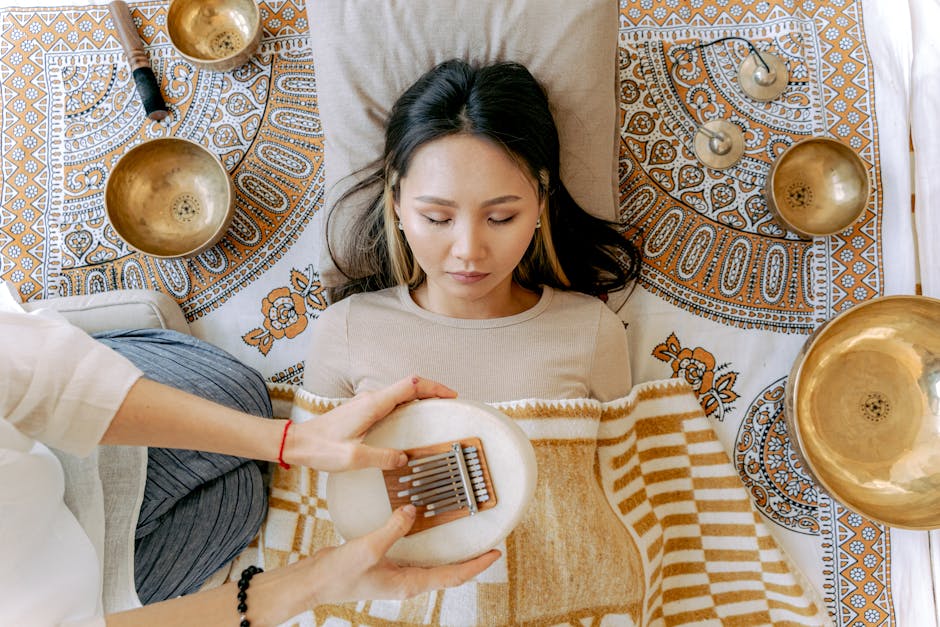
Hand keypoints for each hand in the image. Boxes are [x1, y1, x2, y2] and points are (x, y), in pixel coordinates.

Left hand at [284, 376, 456, 471]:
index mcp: (373, 405)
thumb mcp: (354, 458)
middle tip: (450, 403)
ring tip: (437, 410)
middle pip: (409, 386)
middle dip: (432, 390)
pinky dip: (408, 404)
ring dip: (420, 397)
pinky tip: (412, 418)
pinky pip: (392, 402)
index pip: (411, 385)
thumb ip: (382, 458)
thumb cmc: (321, 448)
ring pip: (400, 393)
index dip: (434, 387)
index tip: (451, 395)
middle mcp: (371, 399)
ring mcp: (366, 404)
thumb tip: (404, 459)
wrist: (297, 442)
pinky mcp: (362, 411)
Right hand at [306, 505, 500, 603]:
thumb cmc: (340, 574)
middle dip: (470, 561)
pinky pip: (416, 555)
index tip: (495, 554)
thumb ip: (393, 529)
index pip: (452, 576)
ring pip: (434, 564)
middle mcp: (407, 581)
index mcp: (408, 584)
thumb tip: (412, 511)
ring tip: (467, 539)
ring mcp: (398, 574)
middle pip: (448, 573)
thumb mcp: (369, 549)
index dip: (476, 565)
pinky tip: (427, 531)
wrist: (314, 581)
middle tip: (488, 546)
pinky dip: (428, 544)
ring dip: (451, 554)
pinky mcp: (387, 564)